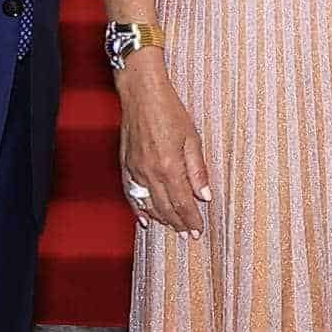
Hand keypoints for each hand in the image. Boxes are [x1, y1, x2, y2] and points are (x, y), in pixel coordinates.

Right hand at [118, 62, 215, 234]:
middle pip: (166, 208)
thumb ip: (197, 170)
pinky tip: (144, 220)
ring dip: (162, 220)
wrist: (142, 95)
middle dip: (179, 224)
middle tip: (189, 236)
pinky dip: (138, 210)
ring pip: (149, 205)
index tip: (199, 231)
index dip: (192, 219)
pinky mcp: (126, 166)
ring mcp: (136, 171)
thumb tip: (205, 196)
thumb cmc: (170, 112)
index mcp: (170, 167)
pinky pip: (132, 195)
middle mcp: (151, 173)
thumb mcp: (192, 139)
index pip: (183, 203)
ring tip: (173, 229)